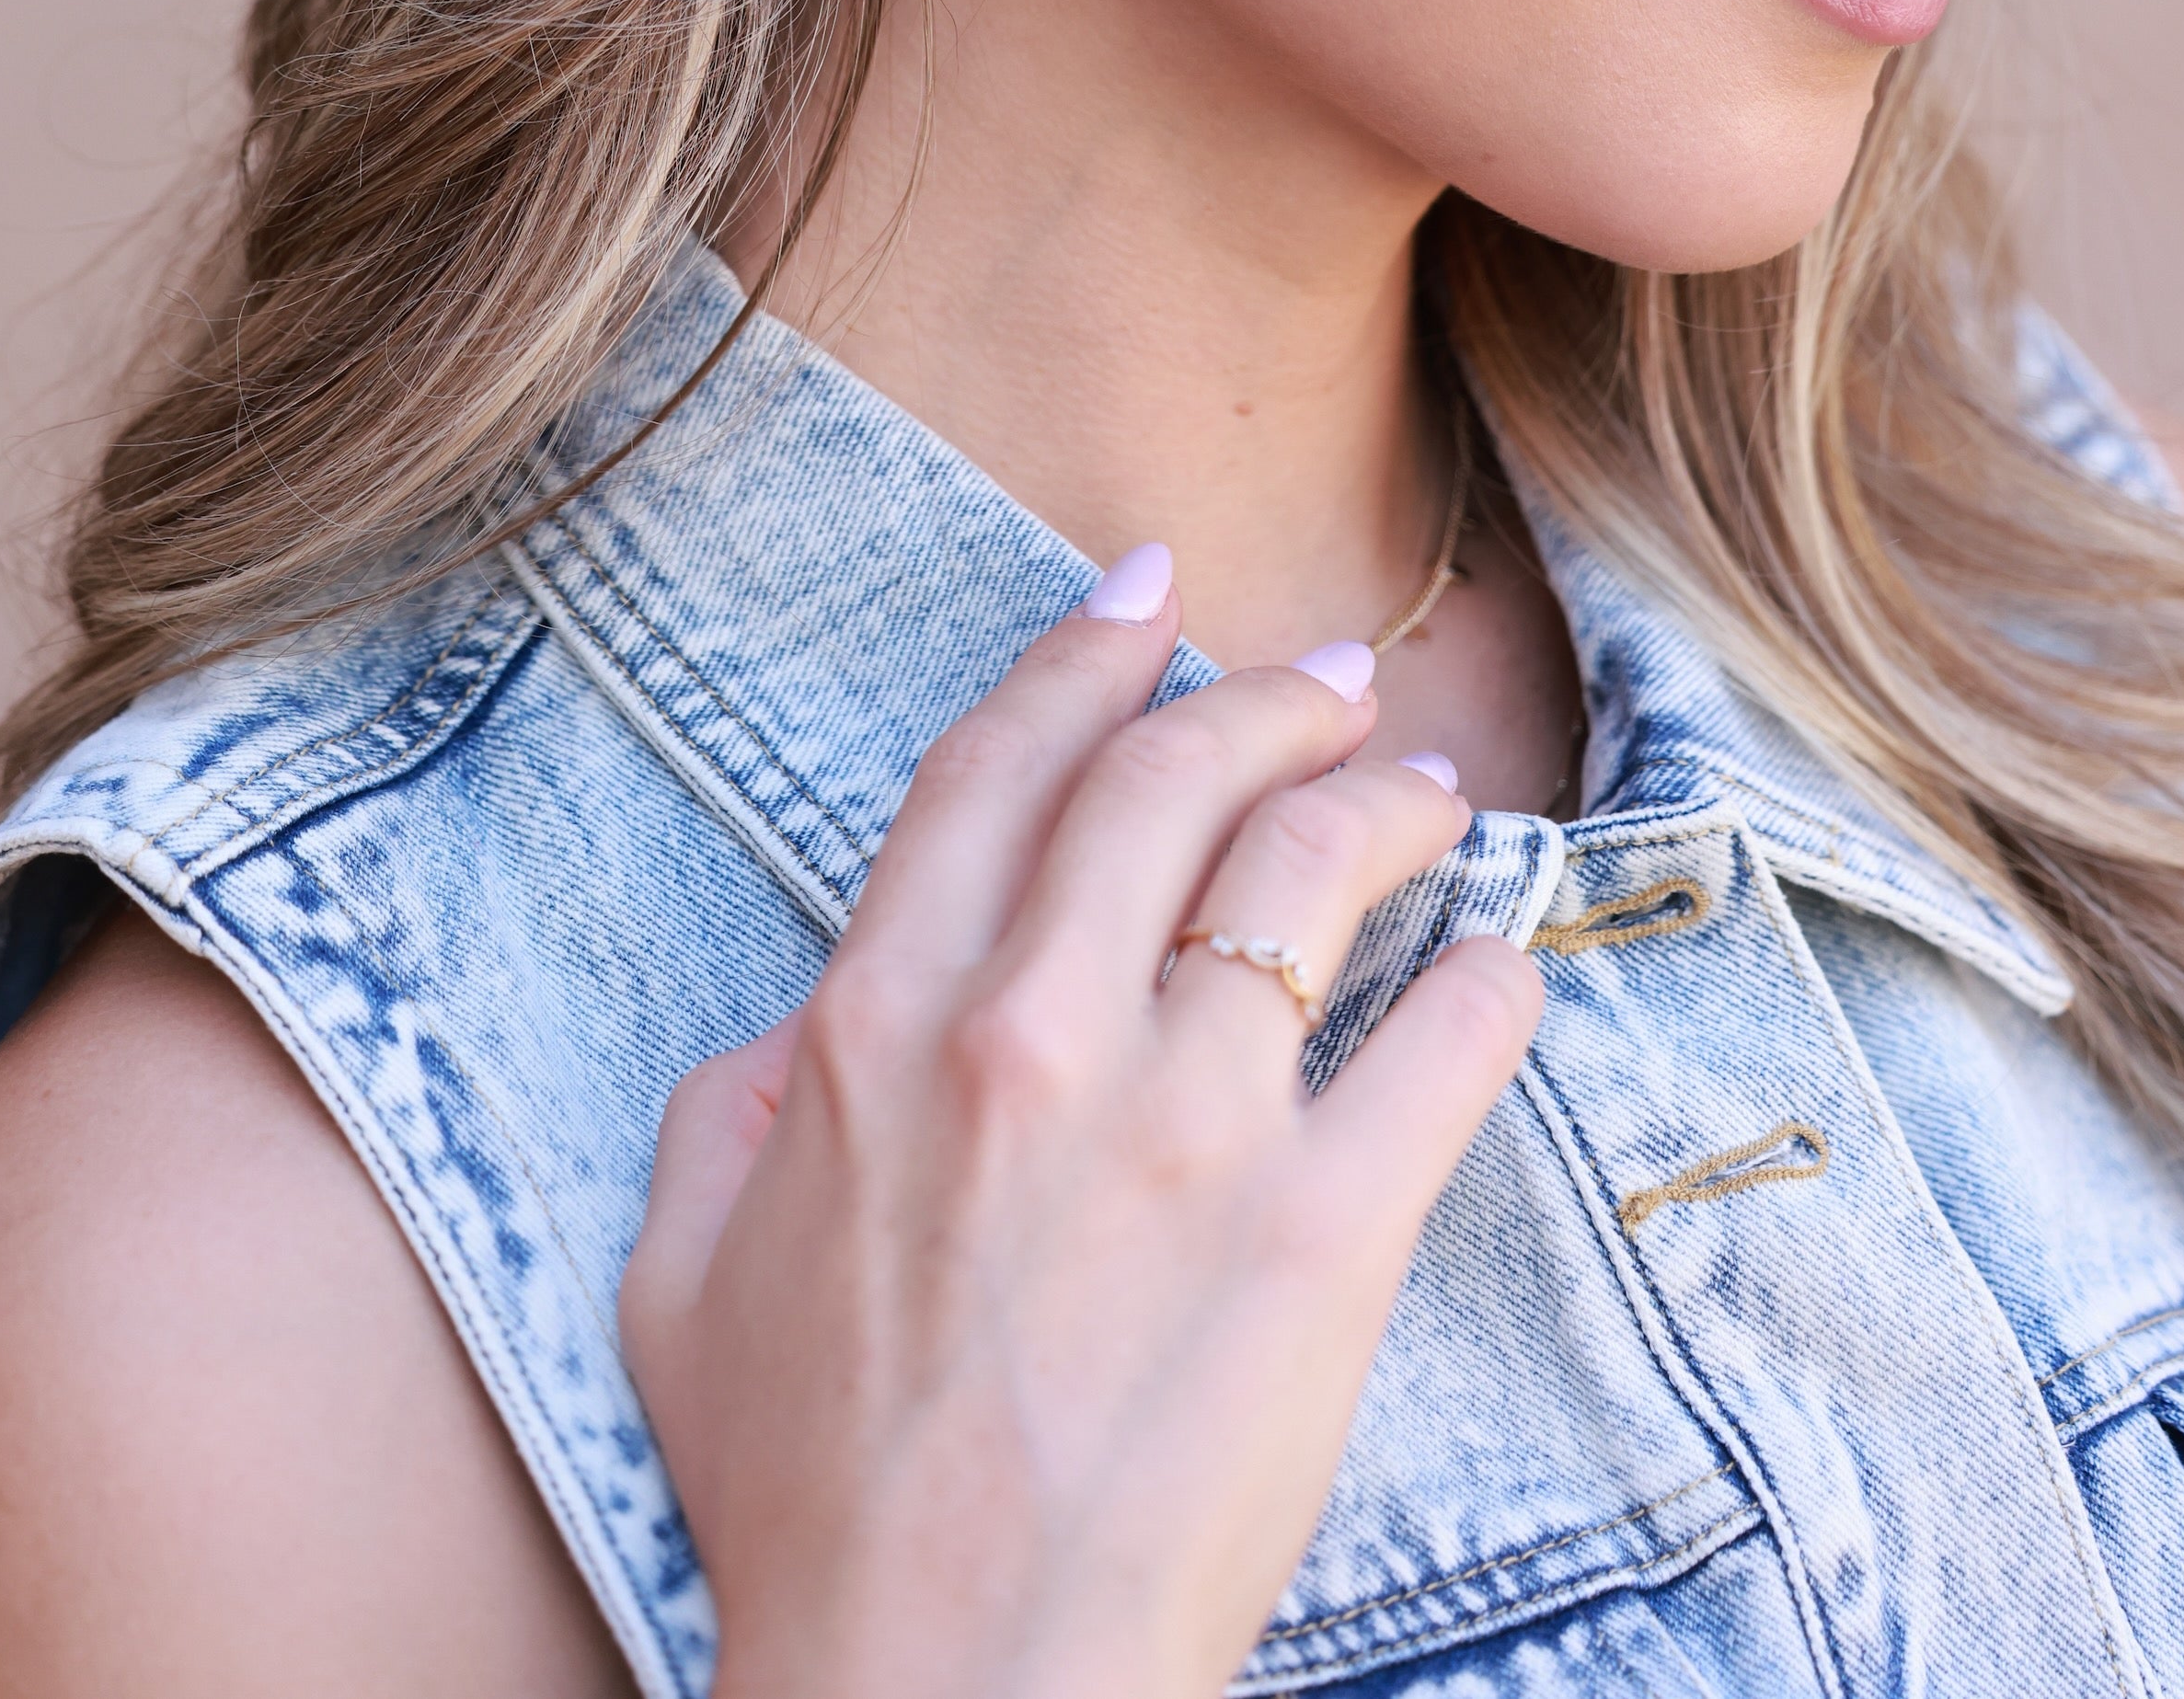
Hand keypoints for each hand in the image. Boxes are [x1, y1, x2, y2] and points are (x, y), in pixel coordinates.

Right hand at [618, 561, 1539, 1698]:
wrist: (934, 1694)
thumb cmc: (806, 1506)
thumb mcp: (682, 1274)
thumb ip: (733, 1108)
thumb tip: (810, 1018)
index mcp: (878, 1032)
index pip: (999, 771)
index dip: (1081, 655)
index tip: (1147, 594)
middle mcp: (1032, 1038)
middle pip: (1169, 778)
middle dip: (1264, 692)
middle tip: (1330, 672)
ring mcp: (1185, 1130)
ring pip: (1310, 870)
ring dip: (1384, 796)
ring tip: (1430, 790)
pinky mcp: (1319, 1240)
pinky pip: (1439, 1050)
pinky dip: (1487, 978)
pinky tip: (1501, 959)